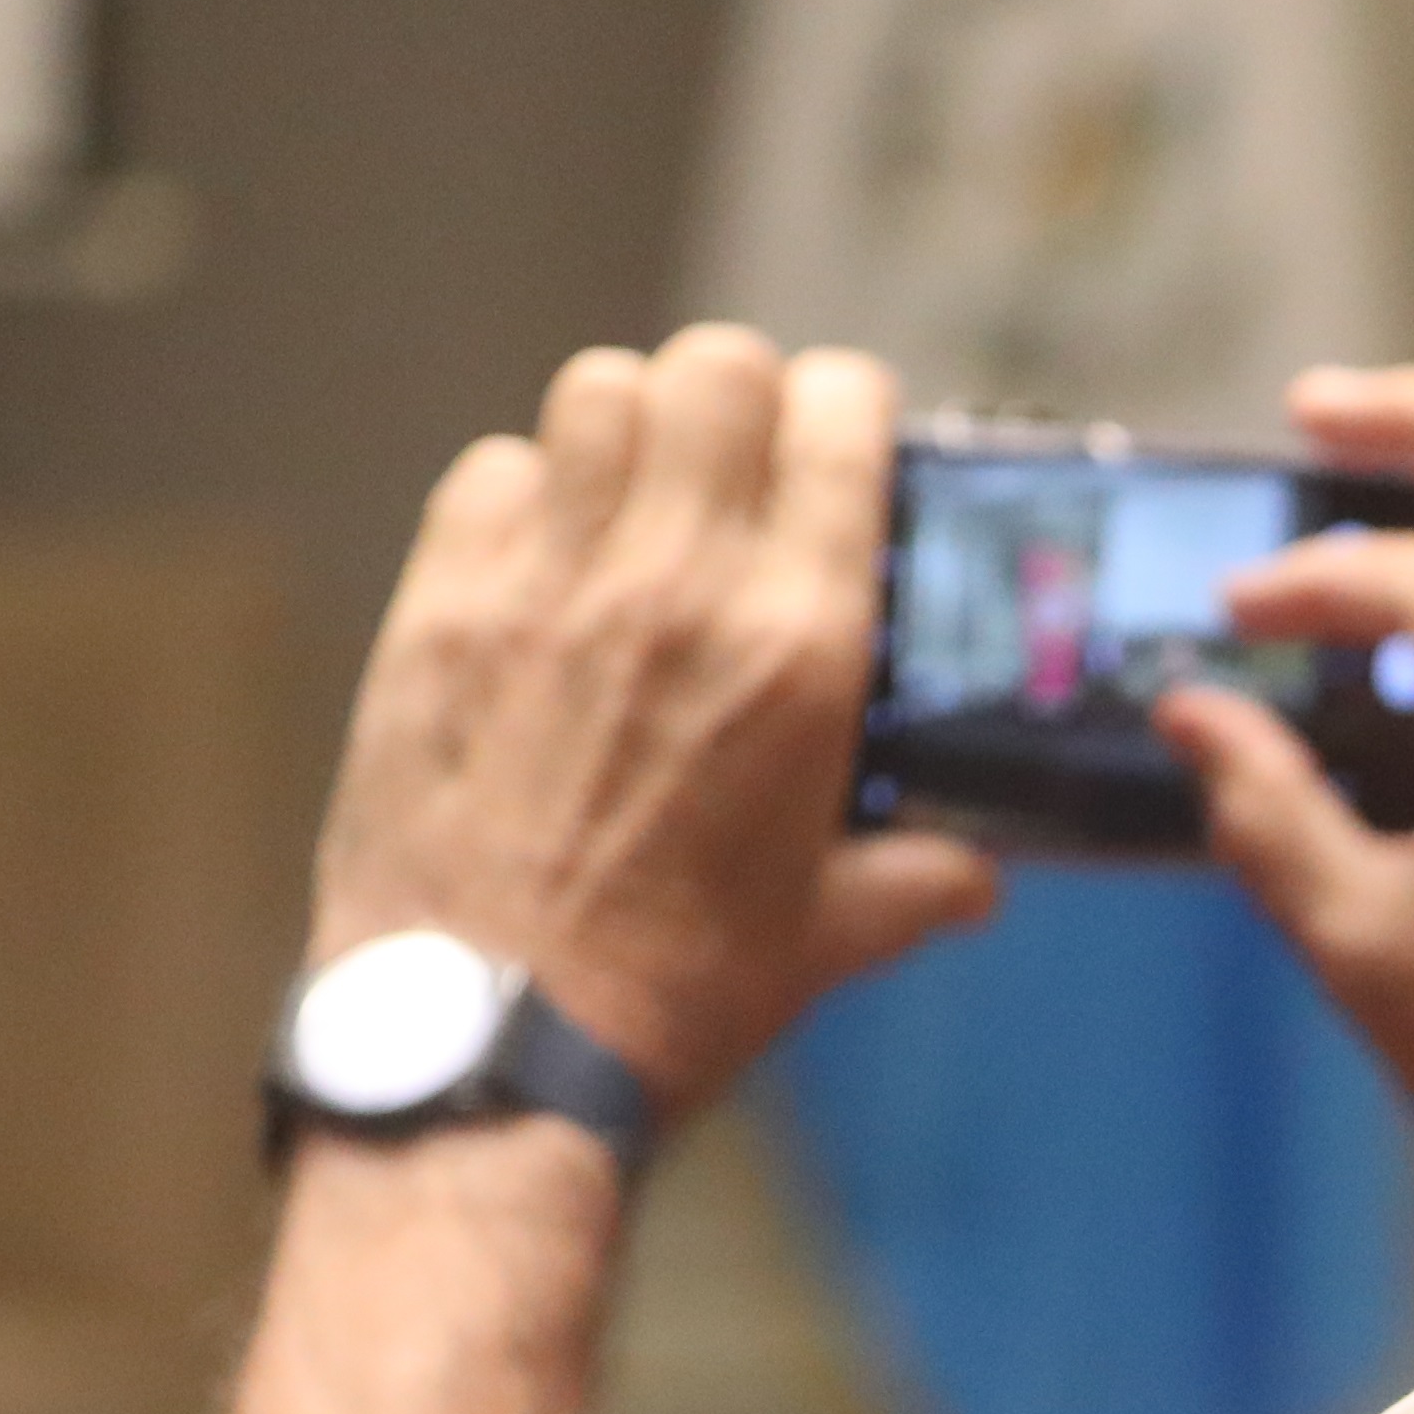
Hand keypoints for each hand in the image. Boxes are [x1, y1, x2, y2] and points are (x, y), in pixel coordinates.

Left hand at [309, 325, 994, 1120]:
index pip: (836, 416)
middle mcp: (675, 583)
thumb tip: (976, 878)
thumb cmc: (674, 995)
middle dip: (741, 398)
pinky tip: (545, 563)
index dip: (848, 410)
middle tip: (744, 464)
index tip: (847, 442)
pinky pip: (490, 474)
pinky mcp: (437, 613)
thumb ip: (913, 883)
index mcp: (798, 647)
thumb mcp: (827, 938)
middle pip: (713, 365)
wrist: (492, 1048)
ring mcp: (544, 587)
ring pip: (596, 391)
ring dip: (632, 427)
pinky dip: (526, 497)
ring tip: (642, 496)